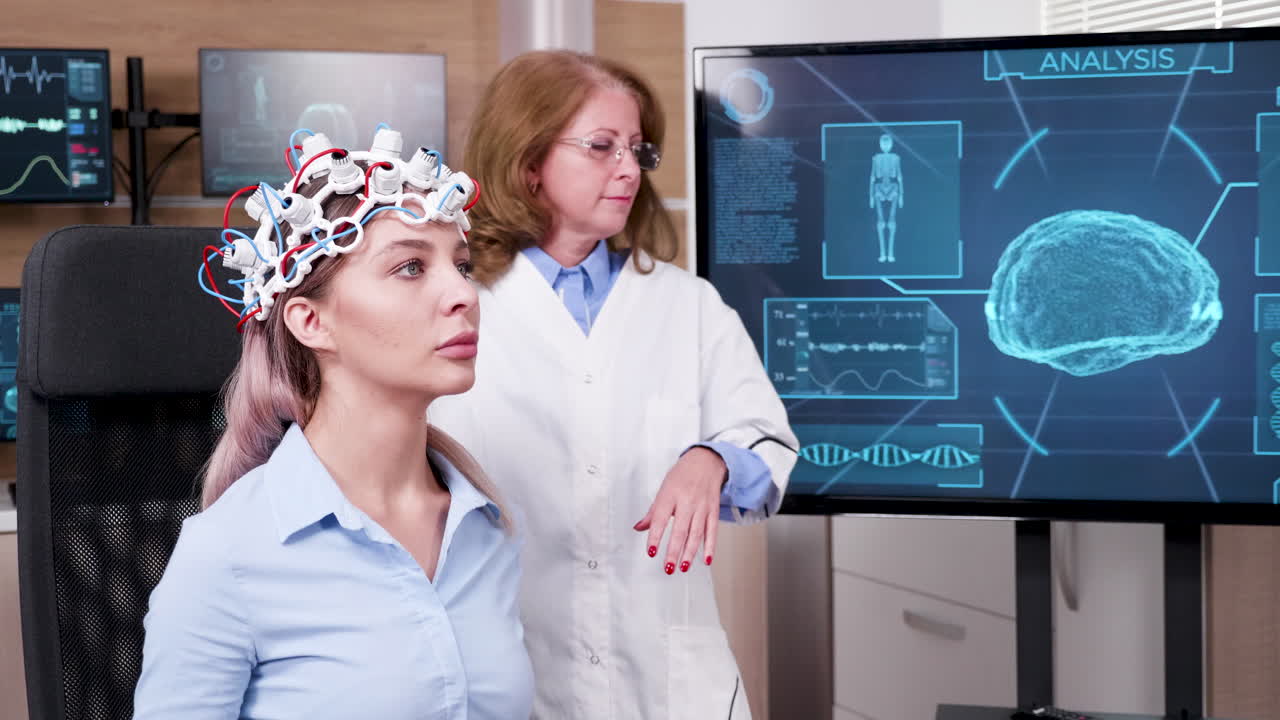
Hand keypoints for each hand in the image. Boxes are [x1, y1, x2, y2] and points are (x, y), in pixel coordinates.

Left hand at [633, 447, 724, 574]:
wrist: (706, 462)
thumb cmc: (682, 476)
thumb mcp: (664, 489)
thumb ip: (653, 512)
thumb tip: (639, 527)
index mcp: (671, 495)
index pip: (661, 518)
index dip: (655, 536)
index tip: (651, 552)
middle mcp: (687, 501)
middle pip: (680, 530)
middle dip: (674, 551)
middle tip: (668, 567)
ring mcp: (702, 506)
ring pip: (696, 533)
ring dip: (690, 552)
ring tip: (683, 567)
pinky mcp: (714, 511)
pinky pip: (712, 531)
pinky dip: (710, 546)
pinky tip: (707, 559)